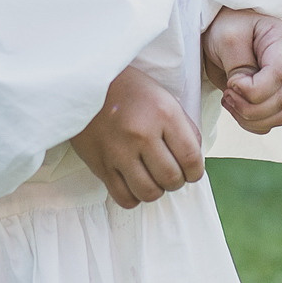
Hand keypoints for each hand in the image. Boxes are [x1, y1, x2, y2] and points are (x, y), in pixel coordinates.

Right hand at [73, 63, 205, 210]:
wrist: (86, 85)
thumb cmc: (130, 91)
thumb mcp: (165, 99)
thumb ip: (184, 129)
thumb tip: (194, 162)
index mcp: (164, 114)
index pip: (191, 158)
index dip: (195, 172)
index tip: (191, 172)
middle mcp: (142, 134)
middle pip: (171, 179)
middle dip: (177, 181)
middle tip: (171, 173)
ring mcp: (119, 151)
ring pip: (149, 192)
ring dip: (156, 190)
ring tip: (153, 178)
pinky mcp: (100, 164)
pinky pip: (123, 197)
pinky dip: (134, 196)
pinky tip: (134, 183)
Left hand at [202, 9, 281, 135]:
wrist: (218, 32)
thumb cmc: (225, 27)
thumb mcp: (228, 37)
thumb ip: (240, 64)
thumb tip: (247, 92)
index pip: (278, 76)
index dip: (252, 89)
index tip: (231, 82)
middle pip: (281, 100)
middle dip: (249, 106)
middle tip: (227, 92)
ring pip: (280, 116)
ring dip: (249, 118)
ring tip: (229, 99)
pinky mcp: (277, 97)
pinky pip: (271, 123)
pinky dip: (250, 123)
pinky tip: (235, 106)